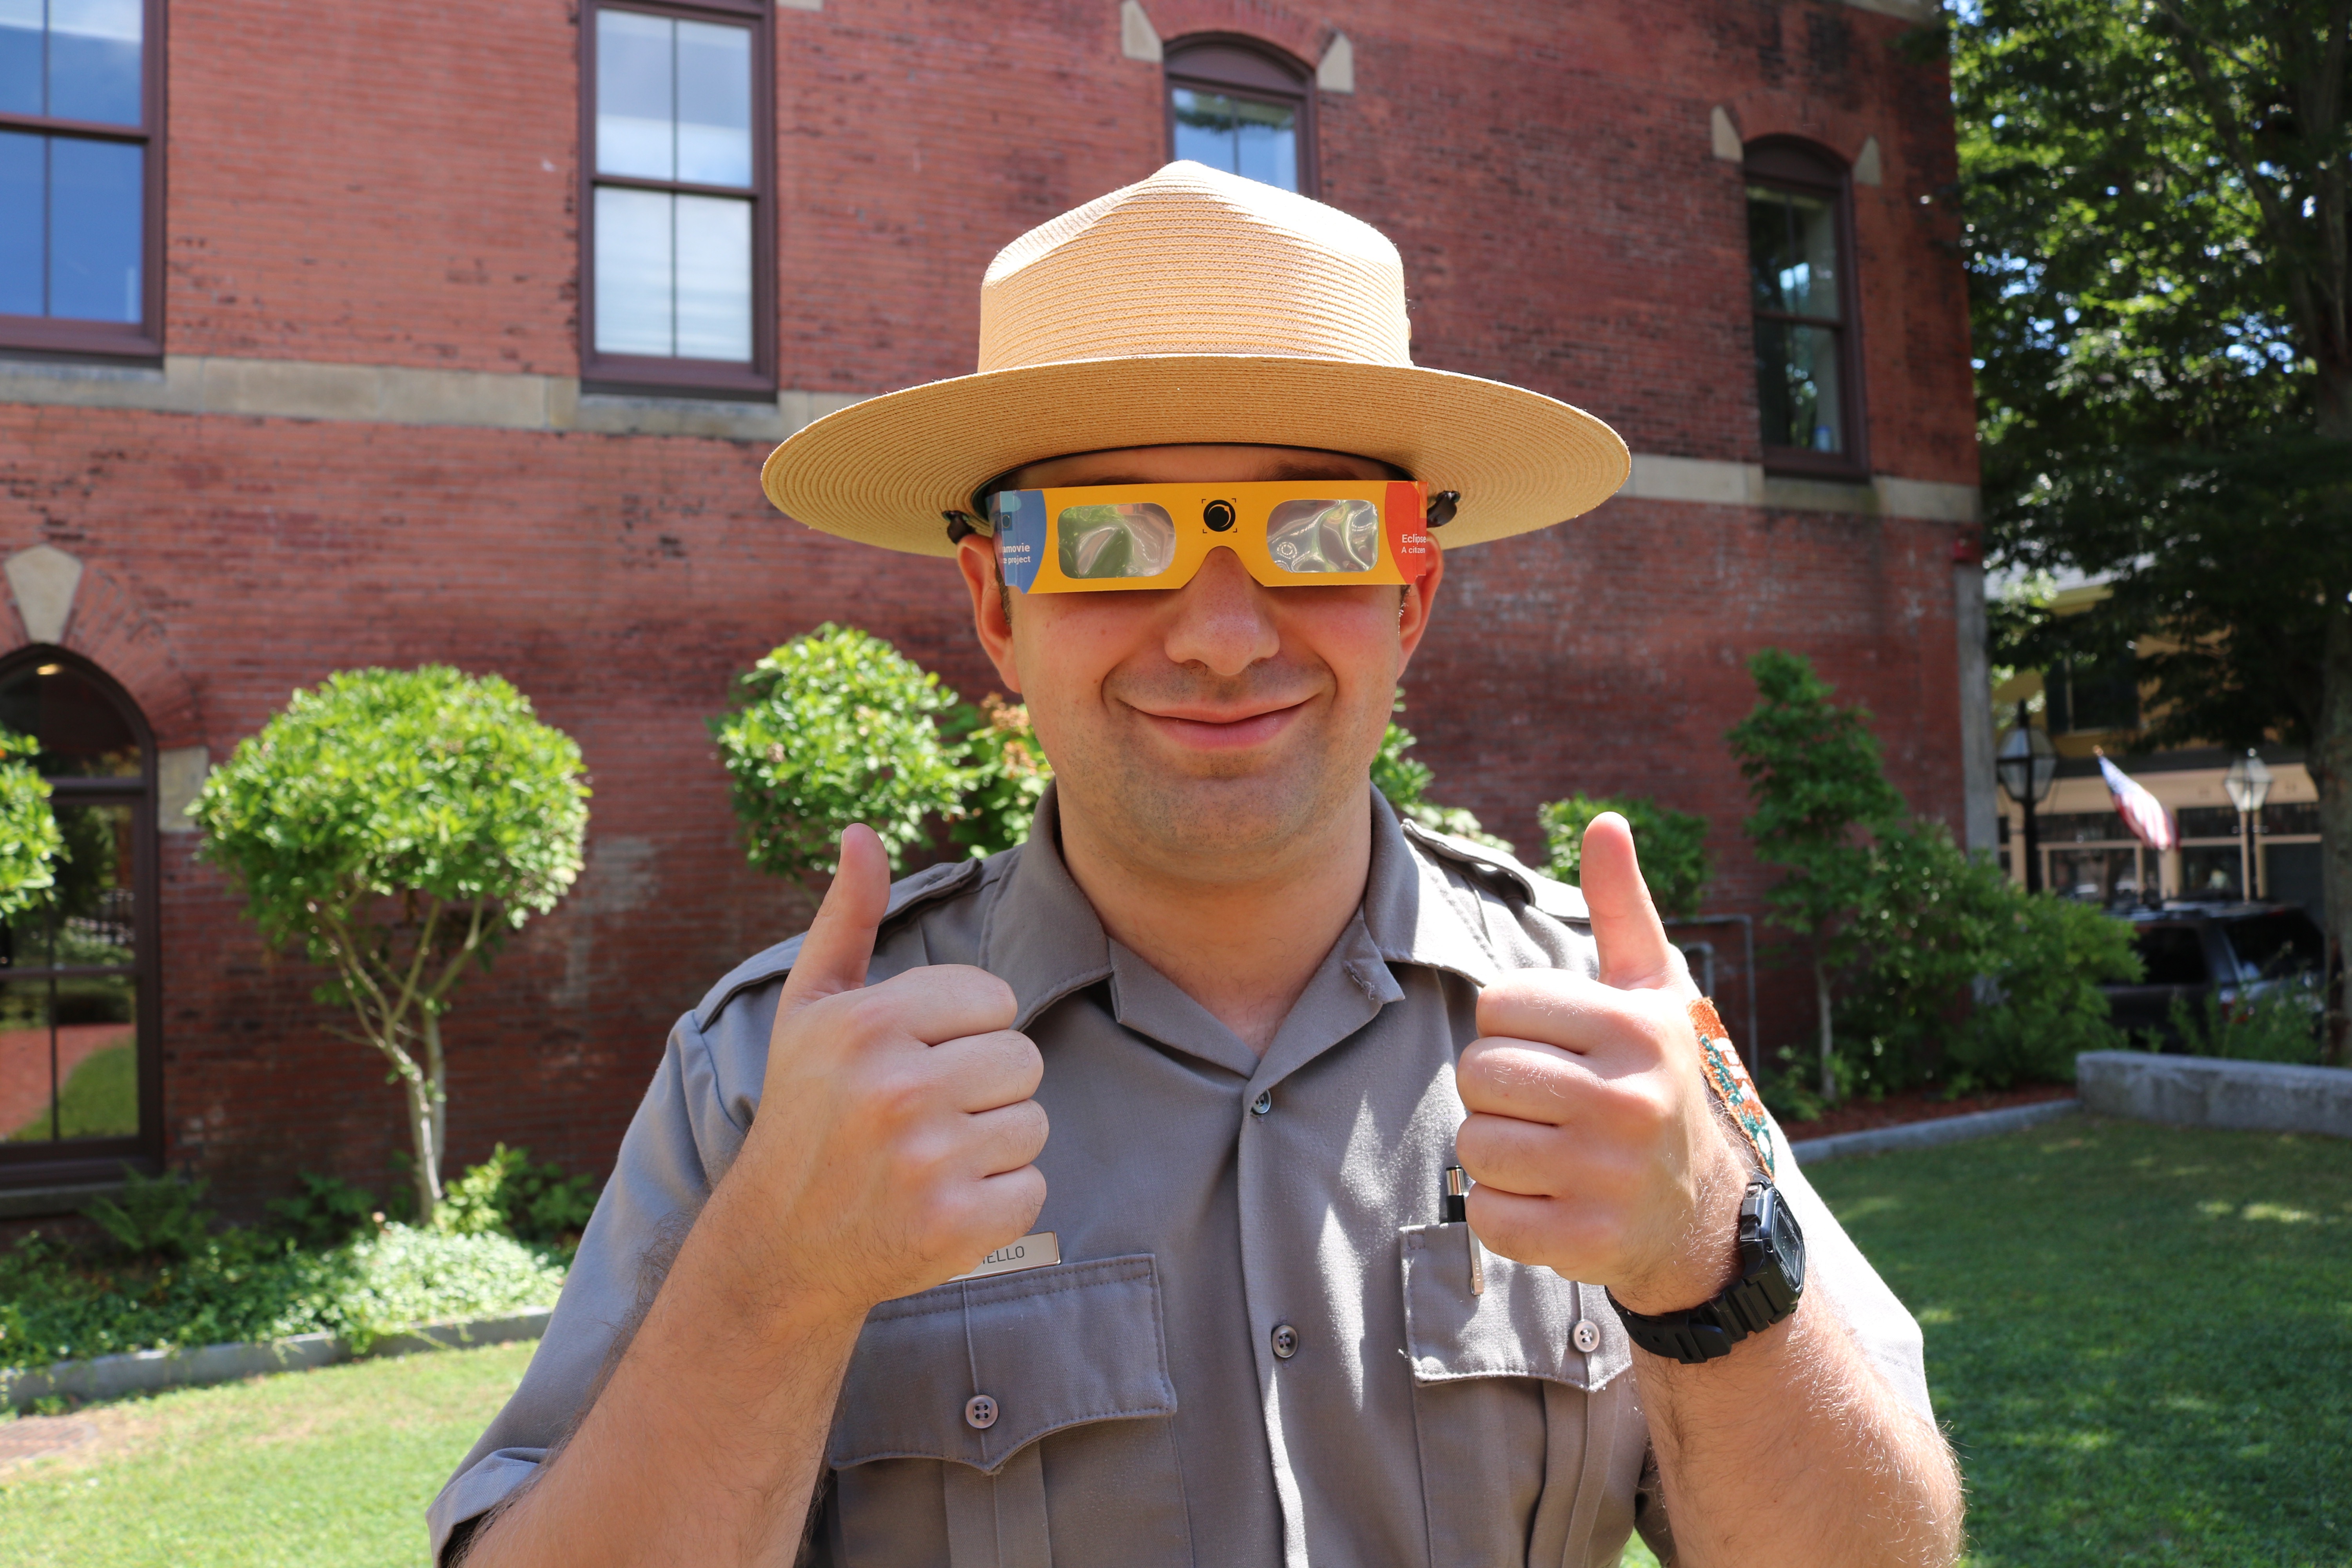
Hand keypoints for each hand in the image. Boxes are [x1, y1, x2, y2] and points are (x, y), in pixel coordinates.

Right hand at [728, 825, 1048, 1323]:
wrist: (779, 1246)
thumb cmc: (806, 1112)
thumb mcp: (811, 1008)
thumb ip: (846, 917)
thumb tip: (861, 832)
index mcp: (868, 1023)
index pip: (996, 999)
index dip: (964, 1031)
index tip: (914, 1061)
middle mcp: (897, 1088)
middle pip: (1023, 1059)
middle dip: (984, 1087)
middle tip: (922, 1116)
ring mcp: (928, 1161)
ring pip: (1032, 1123)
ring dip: (993, 1143)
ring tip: (930, 1158)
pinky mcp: (956, 1225)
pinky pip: (1033, 1188)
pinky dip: (998, 1201)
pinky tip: (941, 1204)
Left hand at [1453, 813, 1747, 1314]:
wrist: (1700, 1215)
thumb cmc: (1656, 1082)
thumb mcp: (1651, 993)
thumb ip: (1622, 909)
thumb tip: (1606, 823)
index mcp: (1636, 1028)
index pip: (1497, 1005)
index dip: (1509, 1026)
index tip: (1554, 1047)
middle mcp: (1629, 1100)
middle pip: (1479, 1072)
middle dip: (1497, 1088)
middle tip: (1547, 1105)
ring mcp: (1610, 1176)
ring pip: (1474, 1143)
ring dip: (1496, 1150)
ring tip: (1549, 1150)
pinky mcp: (1588, 1242)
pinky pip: (1487, 1215)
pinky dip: (1504, 1211)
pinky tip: (1551, 1200)